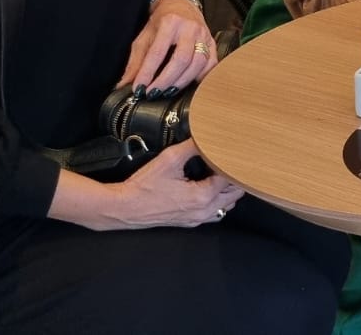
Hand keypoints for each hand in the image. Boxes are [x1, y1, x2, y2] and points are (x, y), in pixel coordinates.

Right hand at [111, 140, 242, 228]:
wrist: (125, 208)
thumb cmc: (144, 187)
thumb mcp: (169, 159)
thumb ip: (192, 146)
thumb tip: (206, 137)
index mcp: (203, 196)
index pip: (232, 179)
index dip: (233, 164)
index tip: (232, 155)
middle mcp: (204, 210)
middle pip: (235, 194)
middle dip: (234, 177)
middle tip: (229, 163)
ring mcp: (198, 219)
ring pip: (227, 205)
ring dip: (228, 190)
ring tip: (220, 174)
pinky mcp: (190, 222)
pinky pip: (214, 213)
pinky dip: (218, 201)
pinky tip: (209, 190)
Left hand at [119, 0, 215, 97]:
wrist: (180, 5)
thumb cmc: (160, 22)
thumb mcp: (144, 36)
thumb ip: (135, 61)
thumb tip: (124, 84)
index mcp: (170, 23)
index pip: (157, 52)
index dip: (147, 73)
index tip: (139, 88)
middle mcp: (189, 28)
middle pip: (181, 59)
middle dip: (166, 80)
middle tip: (153, 93)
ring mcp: (204, 35)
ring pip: (198, 63)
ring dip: (182, 81)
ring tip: (168, 91)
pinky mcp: (212, 42)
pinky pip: (211, 63)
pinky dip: (201, 76)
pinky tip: (190, 84)